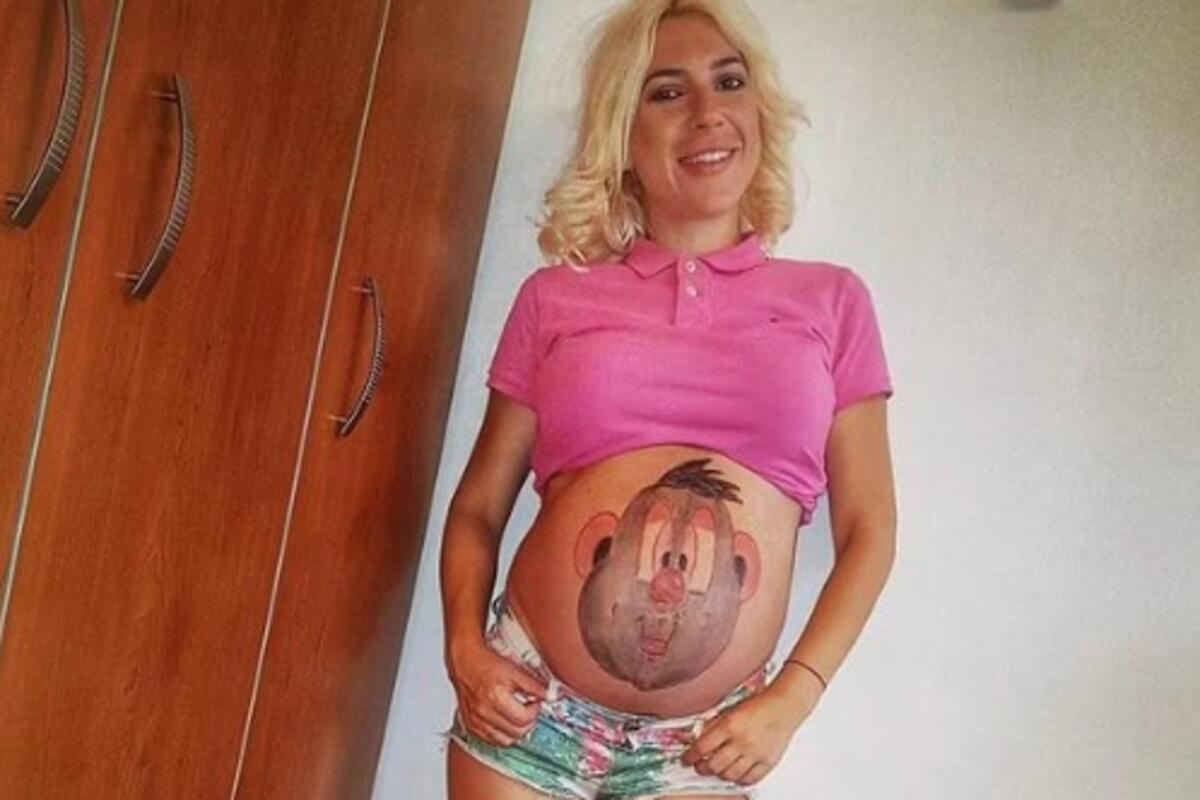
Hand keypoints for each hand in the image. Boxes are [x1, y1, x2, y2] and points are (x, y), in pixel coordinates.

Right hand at [447, 637, 548, 747]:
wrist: (464, 661)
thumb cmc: (486, 663)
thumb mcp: (515, 670)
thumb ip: (534, 685)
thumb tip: (551, 695)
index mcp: (496, 697)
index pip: (525, 719)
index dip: (535, 711)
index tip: (535, 702)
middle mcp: (484, 712)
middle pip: (517, 733)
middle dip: (527, 722)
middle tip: (527, 708)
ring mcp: (475, 721)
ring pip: (505, 741)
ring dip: (515, 731)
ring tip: (516, 715)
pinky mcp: (470, 726)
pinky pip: (491, 740)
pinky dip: (501, 734)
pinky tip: (503, 721)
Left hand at [681, 667, 822, 786]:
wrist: (784, 706)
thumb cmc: (759, 705)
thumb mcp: (731, 709)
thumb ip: (714, 724)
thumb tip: (698, 737)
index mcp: (730, 725)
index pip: (702, 747)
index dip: (690, 756)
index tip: (687, 759)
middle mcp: (742, 741)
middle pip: (714, 765)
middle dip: (702, 768)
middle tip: (699, 767)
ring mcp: (756, 753)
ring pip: (730, 775)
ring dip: (719, 775)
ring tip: (716, 770)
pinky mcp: (768, 762)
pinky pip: (749, 779)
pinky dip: (739, 780)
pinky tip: (735, 774)